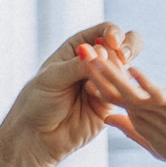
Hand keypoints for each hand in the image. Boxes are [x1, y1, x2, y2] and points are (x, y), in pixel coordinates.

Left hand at [0, 21, 141, 166]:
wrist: (37, 136)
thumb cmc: (38, 101)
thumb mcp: (53, 77)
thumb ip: (78, 64)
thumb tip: (104, 51)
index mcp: (80, 46)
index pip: (106, 31)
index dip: (113, 33)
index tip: (112, 42)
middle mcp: (97, 62)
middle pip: (126, 45)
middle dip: (128, 48)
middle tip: (122, 57)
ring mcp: (106, 82)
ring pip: (128, 70)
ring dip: (117, 72)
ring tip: (91, 85)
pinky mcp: (111, 104)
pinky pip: (122, 92)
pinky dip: (112, 91)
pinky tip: (92, 96)